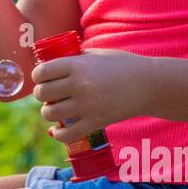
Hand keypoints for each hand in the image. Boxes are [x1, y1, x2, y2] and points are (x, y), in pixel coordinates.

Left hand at [31, 49, 154, 142]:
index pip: (42, 72)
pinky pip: (66, 134)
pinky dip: (58, 134)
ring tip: (56, 109)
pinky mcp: (96, 123)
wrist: (149, 85)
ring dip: (48, 112)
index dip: (38, 76)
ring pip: (49, 114)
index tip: (42, 78)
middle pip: (42, 93)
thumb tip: (50, 64)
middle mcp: (80, 85)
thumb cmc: (123, 66)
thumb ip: (74, 58)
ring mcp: (87, 106)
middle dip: (41, 94)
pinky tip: (59, 129)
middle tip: (49, 94)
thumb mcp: (97, 53)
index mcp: (78, 65)